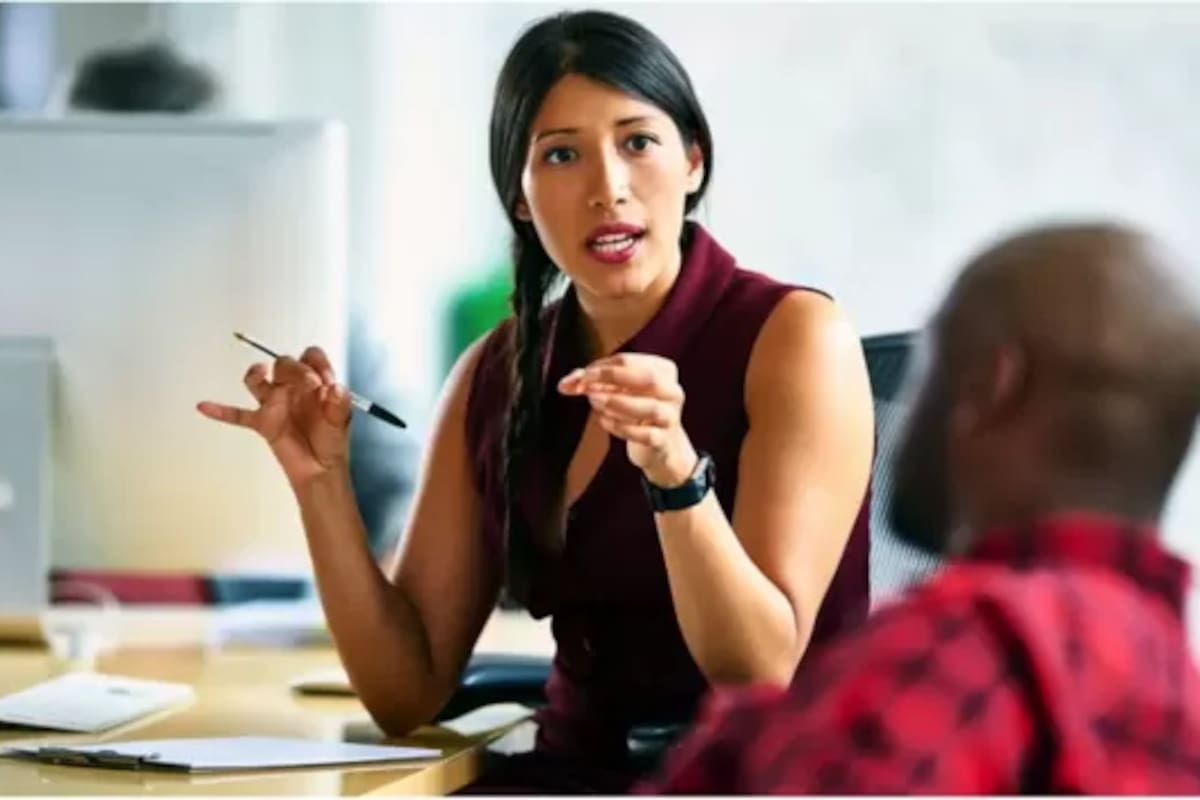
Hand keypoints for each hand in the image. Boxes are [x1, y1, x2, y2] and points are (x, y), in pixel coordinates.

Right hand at [197, 346, 351, 487]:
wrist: (321, 469)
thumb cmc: (332, 442)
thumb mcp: (342, 420)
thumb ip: (339, 402)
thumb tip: (335, 389)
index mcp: (315, 383)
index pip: (311, 356)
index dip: (314, 362)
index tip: (320, 378)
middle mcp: (294, 389)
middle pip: (284, 363)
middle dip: (294, 370)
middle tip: (308, 385)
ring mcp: (277, 404)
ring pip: (257, 379)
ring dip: (257, 373)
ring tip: (261, 373)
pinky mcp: (263, 422)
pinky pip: (237, 414)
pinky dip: (221, 410)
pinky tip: (205, 406)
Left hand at [558, 353, 698, 487]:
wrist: (662, 446)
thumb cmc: (636, 410)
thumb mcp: (617, 391)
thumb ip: (591, 383)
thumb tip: (565, 383)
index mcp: (663, 370)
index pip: (628, 360)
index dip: (600, 367)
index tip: (579, 377)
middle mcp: (672, 391)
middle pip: (646, 377)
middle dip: (612, 377)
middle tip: (585, 383)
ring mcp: (670, 417)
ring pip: (649, 407)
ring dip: (617, 402)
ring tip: (594, 401)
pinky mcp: (662, 441)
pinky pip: (645, 434)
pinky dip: (621, 427)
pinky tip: (604, 422)